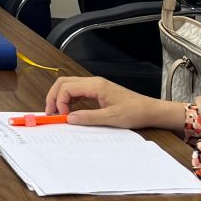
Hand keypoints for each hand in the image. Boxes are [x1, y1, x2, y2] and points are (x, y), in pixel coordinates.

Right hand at [43, 77, 187, 132]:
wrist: (150, 110)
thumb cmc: (134, 112)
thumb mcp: (111, 118)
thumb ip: (89, 117)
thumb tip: (69, 119)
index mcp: (95, 85)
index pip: (67, 88)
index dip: (59, 101)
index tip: (62, 117)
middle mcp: (93, 82)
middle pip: (64, 83)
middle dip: (54, 97)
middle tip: (51, 113)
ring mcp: (95, 86)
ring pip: (69, 86)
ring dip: (60, 98)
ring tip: (57, 113)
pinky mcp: (97, 91)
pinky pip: (77, 92)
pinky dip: (69, 100)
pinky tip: (69, 111)